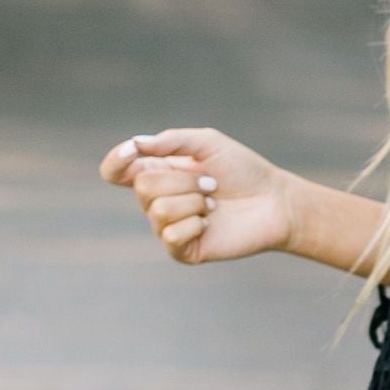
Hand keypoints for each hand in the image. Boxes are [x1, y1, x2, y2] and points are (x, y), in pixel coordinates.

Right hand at [100, 124, 291, 265]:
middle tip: (211, 183)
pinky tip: (210, 222)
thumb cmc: (243, 170)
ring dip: (194, 201)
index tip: (133, 152)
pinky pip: (171, 235)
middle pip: (143, 188)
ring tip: (214, 202)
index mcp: (158, 172)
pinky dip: (195, 224)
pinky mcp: (182, 250)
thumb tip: (136, 143)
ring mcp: (168, 226)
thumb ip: (172, 140)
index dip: (115, 162)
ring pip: (158, 210)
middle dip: (182, 181)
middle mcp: (157, 200)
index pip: (115, 172)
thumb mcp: (208, 143)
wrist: (274, 202)